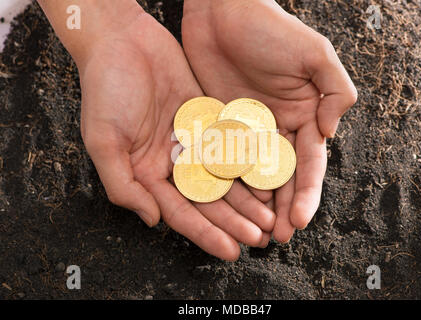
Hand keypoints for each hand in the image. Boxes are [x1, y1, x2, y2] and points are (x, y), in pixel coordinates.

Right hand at [55, 8, 274, 259]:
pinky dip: (249, 162)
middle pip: (209, 200)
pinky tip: (268, 178)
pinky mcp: (208, 119)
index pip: (182, 212)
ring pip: (225, 177)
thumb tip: (154, 220)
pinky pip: (232, 145)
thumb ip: (124, 185)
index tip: (231, 251)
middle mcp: (172, 162)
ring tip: (270, 217)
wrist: (123, 42)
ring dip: (247, 199)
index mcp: (147, 174)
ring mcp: (192, 141)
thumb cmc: (105, 90)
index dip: (206, 234)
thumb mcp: (103, 141)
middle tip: (260, 238)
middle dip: (234, 221)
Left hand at [182, 0, 356, 241]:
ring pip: (251, 176)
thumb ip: (335, 91)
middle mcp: (276, 129)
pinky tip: (224, 205)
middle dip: (281, 209)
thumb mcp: (314, 54)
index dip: (306, 194)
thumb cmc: (270, 29)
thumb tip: (330, 132)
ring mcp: (245, 130)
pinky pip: (222, 160)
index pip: (308, 164)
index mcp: (303, 116)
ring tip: (252, 232)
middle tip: (275, 238)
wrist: (222, 12)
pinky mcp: (218, 126)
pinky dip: (225, 183)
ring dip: (254, 205)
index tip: (300, 220)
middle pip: (281, 178)